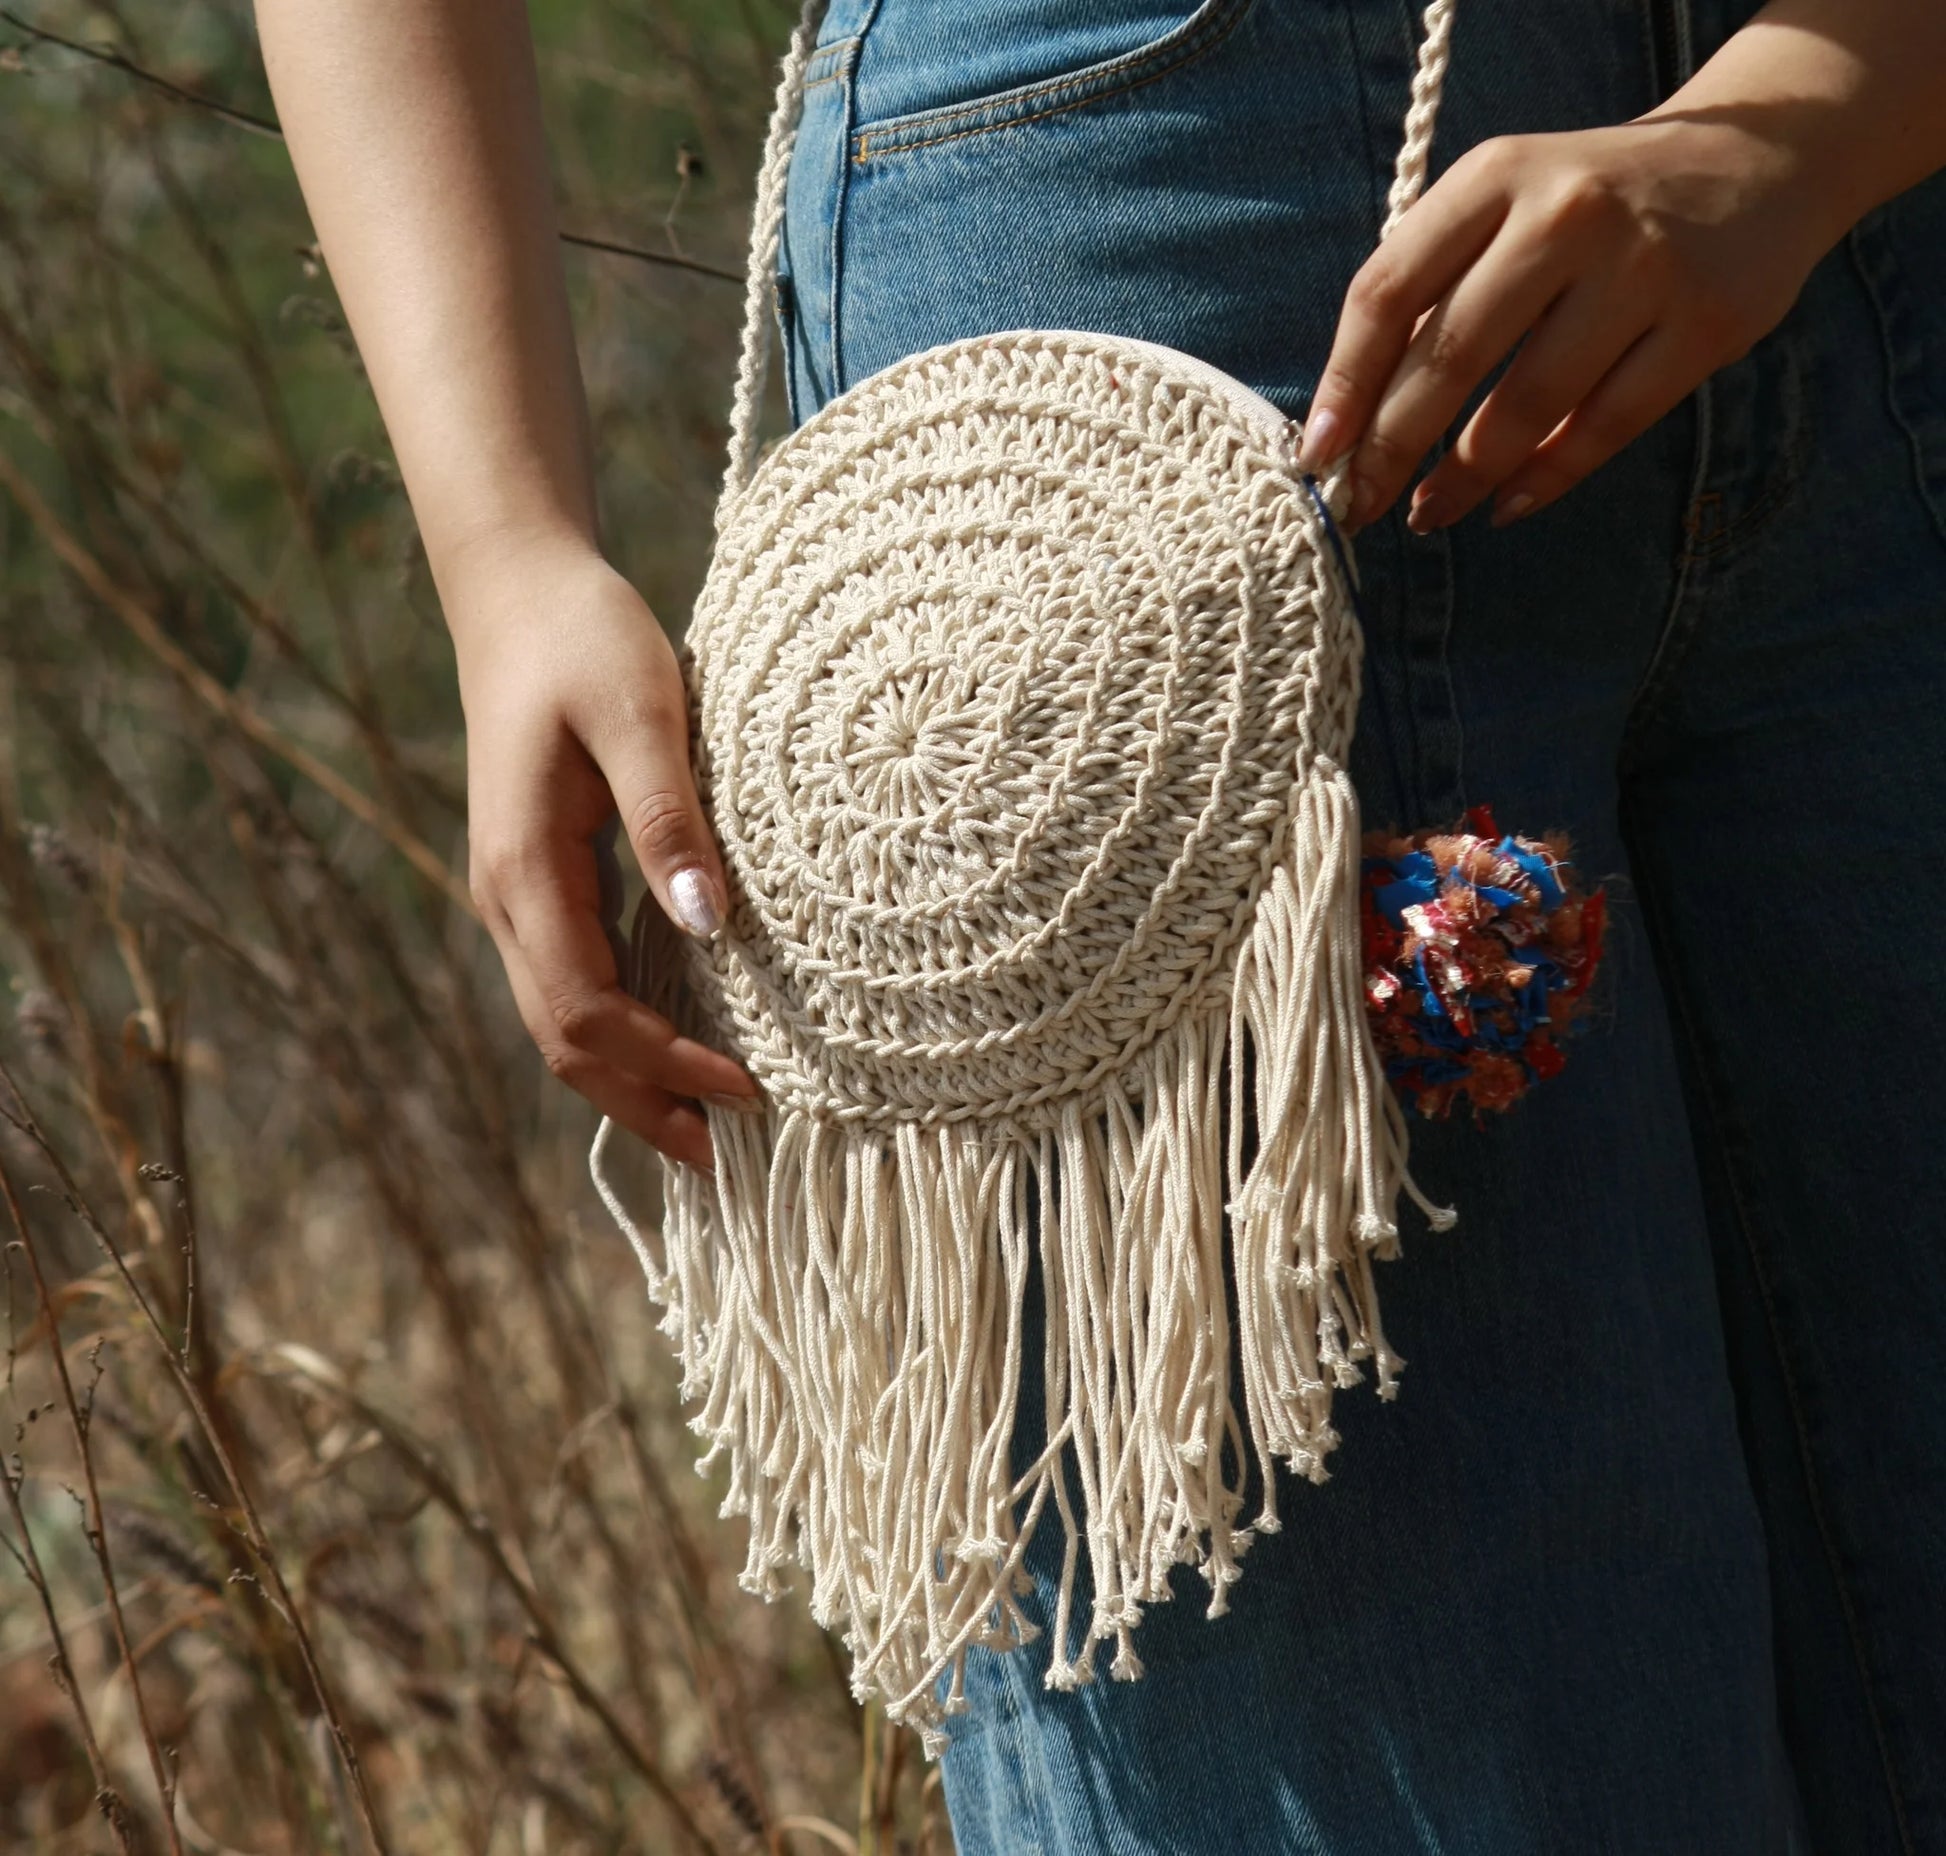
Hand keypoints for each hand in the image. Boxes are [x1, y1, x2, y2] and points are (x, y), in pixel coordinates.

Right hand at [453, 537, 761, 1172]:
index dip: (667, 1068)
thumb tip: (708, 928)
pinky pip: (575, 983)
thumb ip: (669, 818)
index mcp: (528, 871)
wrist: (522, 592)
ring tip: (707, 1131)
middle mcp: (510, 900)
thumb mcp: (642, 711)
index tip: (752, 1094)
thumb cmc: (587, 639)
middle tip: (728, 1163)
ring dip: (630, 1083)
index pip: (592, 1011)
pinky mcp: (542, 881)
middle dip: (643, 1108)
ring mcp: (519, 895)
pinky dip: (624, 1034)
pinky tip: (679, 1046)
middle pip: (567, 1043)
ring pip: (563, 1022)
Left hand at [1298, 112, 1844, 531]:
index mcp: (1496, 178)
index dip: (1343, 383)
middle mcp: (1566, 214)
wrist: (1754, 158)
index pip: (1389, 289)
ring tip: (1426, 512)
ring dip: (1462, 476)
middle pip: (1449, 354)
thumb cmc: (1588, 204)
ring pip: (1525, 404)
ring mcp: (1642, 268)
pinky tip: (1504, 505)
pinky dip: (1545, 478)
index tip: (1315, 454)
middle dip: (1389, 448)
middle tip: (1356, 505)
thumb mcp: (1503, 205)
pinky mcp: (1705, 324)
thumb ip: (1432, 286)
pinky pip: (1604, 426)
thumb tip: (1349, 421)